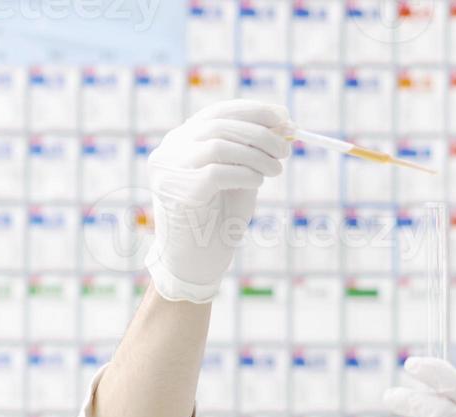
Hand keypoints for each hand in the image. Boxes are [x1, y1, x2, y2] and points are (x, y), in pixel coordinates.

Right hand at [145, 99, 289, 303]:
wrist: (195, 264)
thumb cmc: (217, 221)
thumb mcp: (239, 177)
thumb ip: (253, 151)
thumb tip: (284, 123)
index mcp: (180, 142)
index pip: (217, 113)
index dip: (253, 111)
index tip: (284, 116)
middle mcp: (169, 151)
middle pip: (219, 125)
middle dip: (260, 133)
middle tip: (286, 148)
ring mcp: (169, 171)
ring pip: (219, 146)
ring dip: (256, 155)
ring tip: (276, 169)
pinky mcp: (178, 193)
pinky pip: (218, 172)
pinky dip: (245, 174)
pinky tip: (258, 182)